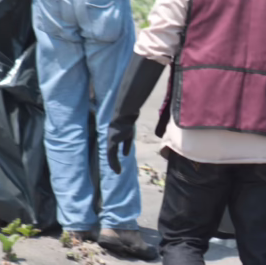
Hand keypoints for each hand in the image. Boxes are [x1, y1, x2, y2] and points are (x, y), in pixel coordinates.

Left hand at [106, 55, 166, 173]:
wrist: (124, 109)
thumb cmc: (132, 106)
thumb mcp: (138, 107)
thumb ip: (143, 102)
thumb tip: (153, 93)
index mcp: (122, 126)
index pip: (122, 136)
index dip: (124, 145)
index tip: (125, 152)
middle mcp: (116, 132)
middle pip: (116, 145)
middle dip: (115, 155)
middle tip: (117, 165)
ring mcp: (113, 136)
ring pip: (112, 152)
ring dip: (114, 162)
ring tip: (116, 171)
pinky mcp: (112, 141)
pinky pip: (112, 155)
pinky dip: (114, 162)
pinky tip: (116, 170)